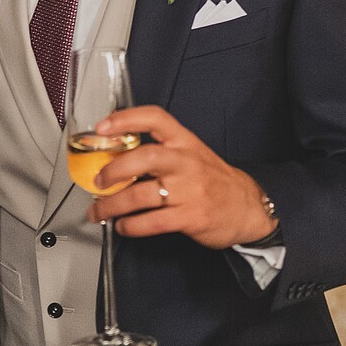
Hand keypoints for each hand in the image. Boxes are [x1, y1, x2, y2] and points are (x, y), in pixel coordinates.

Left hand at [87, 105, 275, 249]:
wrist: (248, 206)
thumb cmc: (212, 180)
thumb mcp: (192, 155)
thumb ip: (160, 153)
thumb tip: (116, 160)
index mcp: (185, 142)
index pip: (155, 119)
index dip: (126, 119)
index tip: (103, 127)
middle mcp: (186, 163)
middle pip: (145, 157)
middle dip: (114, 169)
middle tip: (98, 180)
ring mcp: (189, 190)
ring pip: (141, 195)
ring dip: (112, 205)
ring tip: (99, 211)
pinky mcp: (190, 217)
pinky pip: (152, 221)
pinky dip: (131, 226)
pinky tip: (123, 226)